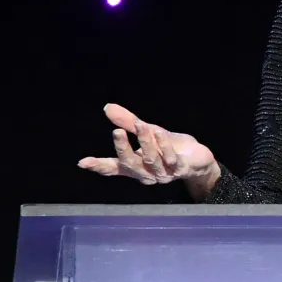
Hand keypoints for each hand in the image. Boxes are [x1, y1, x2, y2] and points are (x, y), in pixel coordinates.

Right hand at [78, 103, 217, 186]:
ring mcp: (164, 173)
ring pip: (150, 160)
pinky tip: (158, 132)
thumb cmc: (169, 147)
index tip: (82, 162)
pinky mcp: (180, 169)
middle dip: (123, 148)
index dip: (99, 166)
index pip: (114, 168)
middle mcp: (147, 173)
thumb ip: (128, 122)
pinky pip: (170, 158)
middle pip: (130, 164)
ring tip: (140, 125)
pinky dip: (163, 145)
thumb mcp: (148, 131)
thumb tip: (107, 107)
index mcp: (135, 167)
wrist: (198, 159)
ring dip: (144, 142)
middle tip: (116, 131)